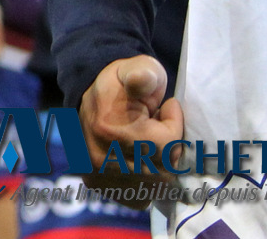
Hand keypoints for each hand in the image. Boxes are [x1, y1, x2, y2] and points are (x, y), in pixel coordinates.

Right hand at [80, 55, 183, 201]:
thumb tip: (142, 80)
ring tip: (149, 143)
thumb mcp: (138, 68)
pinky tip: (142, 162)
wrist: (94, 93)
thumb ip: (143, 73)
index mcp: (109, 128)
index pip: (167, 145)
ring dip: (160, 167)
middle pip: (163, 170)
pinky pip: (140, 198)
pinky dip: (148, 184)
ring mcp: (98, 175)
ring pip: (155, 187)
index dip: (172, 126)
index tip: (163, 110)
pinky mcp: (99, 186)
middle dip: (168, 149)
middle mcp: (100, 157)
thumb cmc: (124, 82)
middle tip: (156, 127)